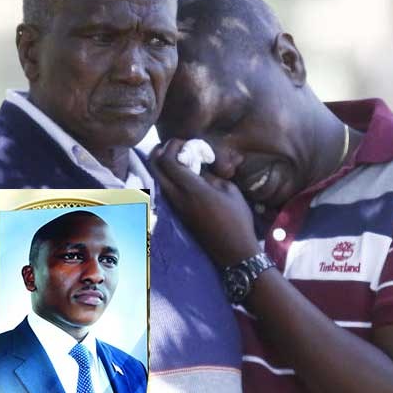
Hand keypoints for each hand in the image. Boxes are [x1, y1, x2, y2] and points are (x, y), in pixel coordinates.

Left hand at [151, 139, 257, 266]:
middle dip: (160, 152)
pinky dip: (168, 177)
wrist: (234, 251)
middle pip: (154, 168)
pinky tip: (183, 174)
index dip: (172, 146)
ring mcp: (175, 207)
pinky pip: (165, 189)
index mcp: (191, 189)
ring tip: (179, 158)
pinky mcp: (177, 214)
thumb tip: (197, 166)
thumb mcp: (229, 189)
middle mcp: (177, 197)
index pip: (167, 160)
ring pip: (157, 179)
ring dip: (163, 164)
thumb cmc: (237, 219)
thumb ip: (210, 175)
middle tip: (175, 146)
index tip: (184, 142)